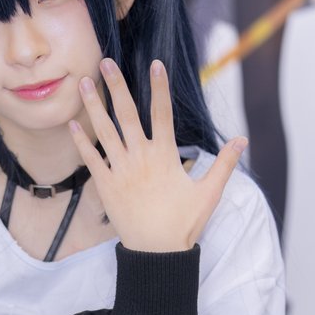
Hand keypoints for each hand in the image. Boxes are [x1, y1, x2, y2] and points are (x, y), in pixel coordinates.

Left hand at [69, 58, 246, 252]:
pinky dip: (81, 141)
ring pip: (104, 131)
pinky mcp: (105, 185)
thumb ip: (223, 163)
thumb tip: (242, 140)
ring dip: (93, 106)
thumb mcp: (208, 193)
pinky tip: (72, 124)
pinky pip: (91, 159)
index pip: (162, 113)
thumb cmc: (183, 223)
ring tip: (84, 84)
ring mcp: (120, 170)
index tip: (155, 64)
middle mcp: (140, 157)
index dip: (159, 87)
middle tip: (106, 62)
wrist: (156, 252)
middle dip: (117, 86)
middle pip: (127, 114)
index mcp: (165, 155)